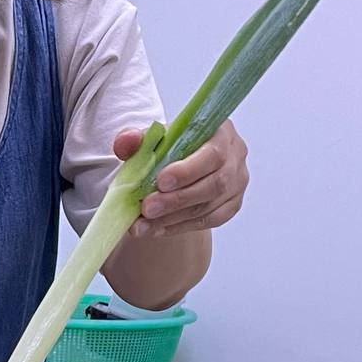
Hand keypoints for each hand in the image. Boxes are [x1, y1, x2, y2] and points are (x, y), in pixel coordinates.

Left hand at [115, 119, 248, 237]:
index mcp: (221, 133)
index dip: (187, 171)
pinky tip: (156, 229)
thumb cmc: (171, 143)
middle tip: (147, 209)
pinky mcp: (231, 204)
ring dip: (173, 218)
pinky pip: (208, 221)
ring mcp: (237, 183)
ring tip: (143, 224)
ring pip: (209, 207)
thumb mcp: (152, 136)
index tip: (160, 182)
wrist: (182, 158)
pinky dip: (180, 226)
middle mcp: (235, 157)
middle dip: (176, 200)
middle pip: (213, 185)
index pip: (212, 154)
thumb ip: (136, 137)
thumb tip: (125, 144)